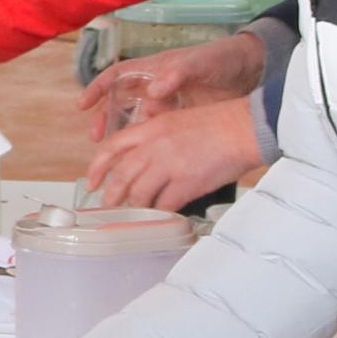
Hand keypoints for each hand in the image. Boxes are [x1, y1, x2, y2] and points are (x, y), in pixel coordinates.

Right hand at [82, 31, 263, 136]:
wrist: (250, 73)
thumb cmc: (222, 59)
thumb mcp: (200, 63)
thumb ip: (177, 73)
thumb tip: (153, 90)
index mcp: (155, 69)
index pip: (118, 76)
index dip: (98, 88)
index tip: (84, 104)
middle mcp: (156, 87)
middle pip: (121, 102)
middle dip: (105, 118)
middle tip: (96, 137)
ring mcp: (167, 104)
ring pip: (137, 121)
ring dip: (125, 136)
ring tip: (116, 153)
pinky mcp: (180, 120)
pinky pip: (157, 133)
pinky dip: (148, 145)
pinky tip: (144, 159)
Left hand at [84, 96, 259, 213]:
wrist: (244, 128)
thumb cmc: (218, 123)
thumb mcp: (177, 121)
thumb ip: (156, 138)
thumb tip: (144, 162)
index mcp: (151, 128)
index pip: (112, 147)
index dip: (97, 168)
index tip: (92, 182)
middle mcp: (154, 146)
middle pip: (121, 176)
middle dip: (111, 196)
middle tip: (110, 207)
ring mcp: (169, 166)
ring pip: (139, 194)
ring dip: (136, 207)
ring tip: (136, 214)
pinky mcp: (186, 184)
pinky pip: (164, 205)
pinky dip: (160, 214)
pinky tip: (162, 216)